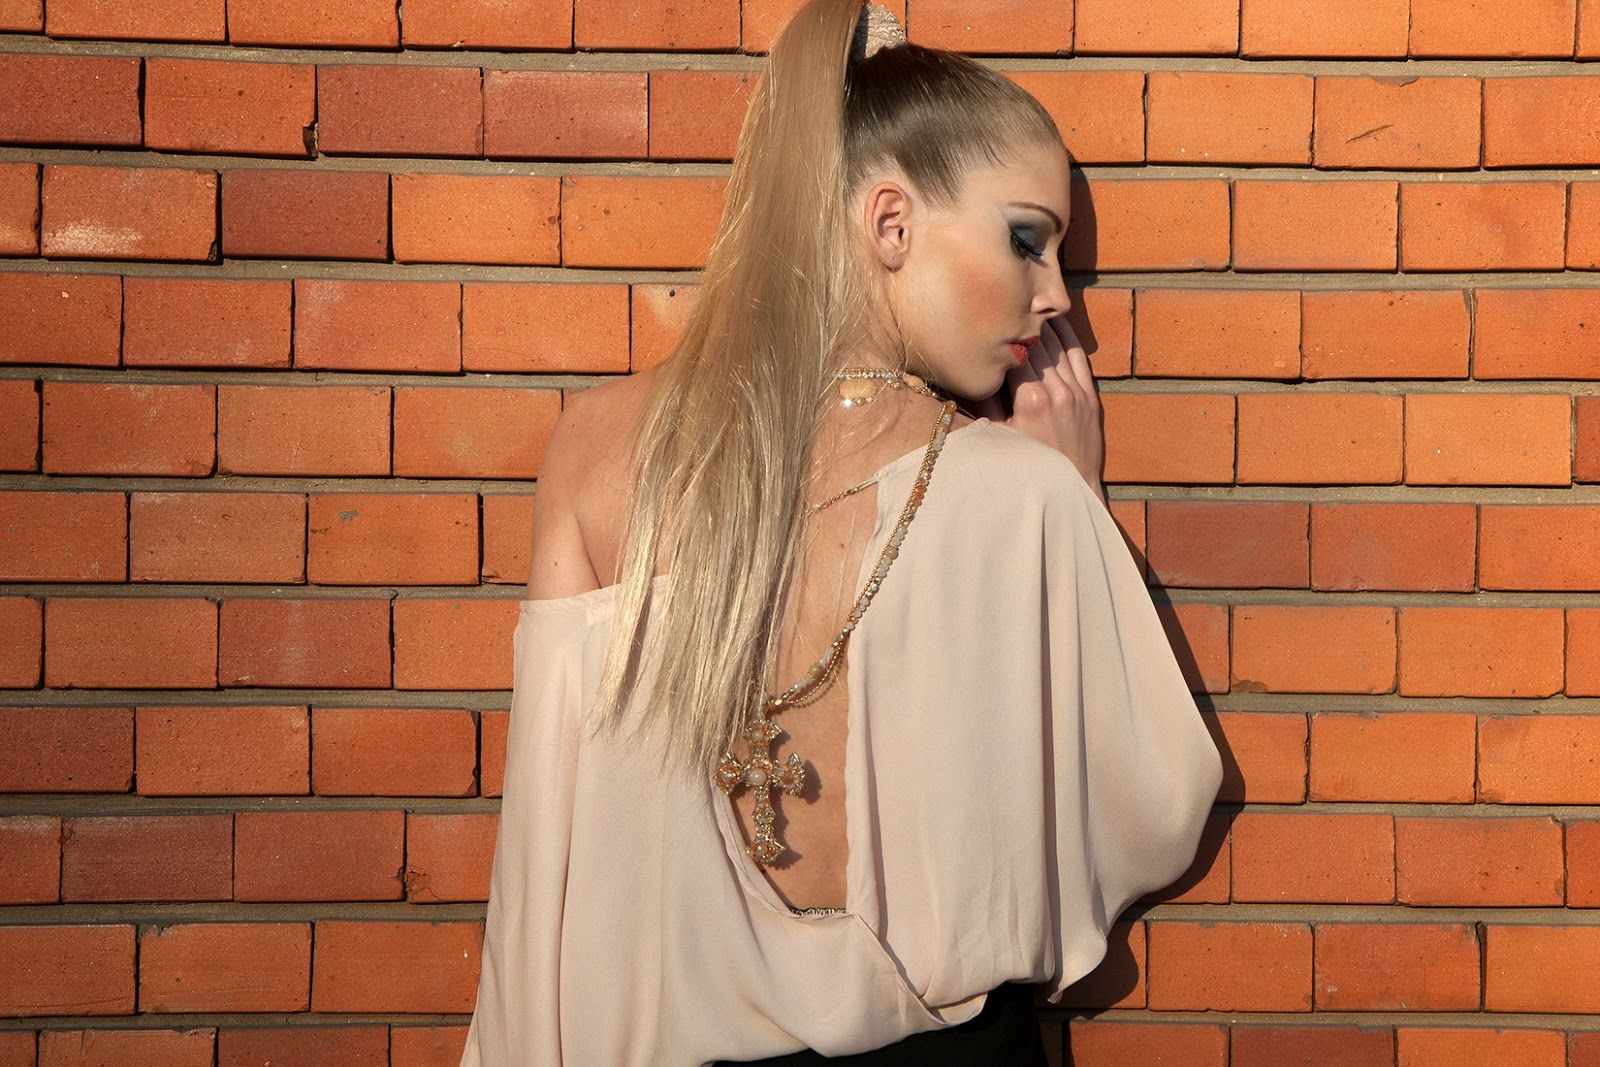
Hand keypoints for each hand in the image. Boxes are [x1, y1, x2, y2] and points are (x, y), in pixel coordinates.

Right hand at [972, 313, 1105, 499]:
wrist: (1069, 494)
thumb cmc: (1026, 469)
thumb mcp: (996, 438)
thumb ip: (984, 403)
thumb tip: (969, 372)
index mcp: (1030, 399)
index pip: (1013, 352)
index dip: (1000, 333)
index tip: (988, 316)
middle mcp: (1056, 390)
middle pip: (1035, 345)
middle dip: (1019, 324)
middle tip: (1003, 300)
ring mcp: (1077, 393)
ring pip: (1057, 346)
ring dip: (1042, 325)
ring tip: (1026, 304)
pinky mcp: (1090, 398)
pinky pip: (1079, 357)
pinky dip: (1067, 337)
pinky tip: (1055, 322)